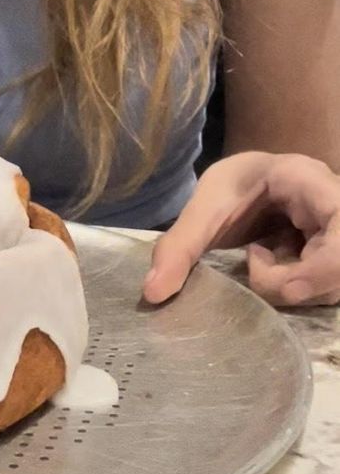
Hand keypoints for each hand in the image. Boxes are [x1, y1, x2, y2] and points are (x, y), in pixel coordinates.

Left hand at [143, 152, 339, 307]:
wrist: (254, 181)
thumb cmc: (237, 184)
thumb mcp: (206, 205)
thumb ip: (180, 245)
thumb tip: (152, 292)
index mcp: (309, 182)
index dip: (326, 265)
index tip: (286, 286)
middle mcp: (336, 207)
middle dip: (298, 283)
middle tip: (257, 266)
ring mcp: (339, 236)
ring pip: (335, 285)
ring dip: (294, 288)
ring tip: (260, 261)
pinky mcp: (334, 258)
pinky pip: (326, 288)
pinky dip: (297, 290)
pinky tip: (275, 266)